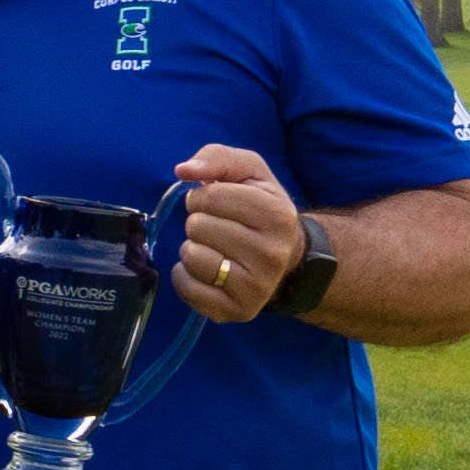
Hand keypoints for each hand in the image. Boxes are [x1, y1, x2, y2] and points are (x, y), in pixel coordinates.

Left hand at [169, 143, 309, 321]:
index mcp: (277, 215)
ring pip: (191, 257)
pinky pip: (187, 288)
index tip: (217, 203)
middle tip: (219, 228)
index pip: (210, 196)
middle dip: (198, 222)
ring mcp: (257, 286)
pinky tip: (206, 271)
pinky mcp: (238, 311)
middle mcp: (272, 253)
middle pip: (197, 226)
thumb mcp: (250, 172)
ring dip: (192, 249)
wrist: (285, 257)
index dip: (203, 196)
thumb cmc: (259, 208)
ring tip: (215, 249)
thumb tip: (184, 170)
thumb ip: (217, 158)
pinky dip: (185, 276)